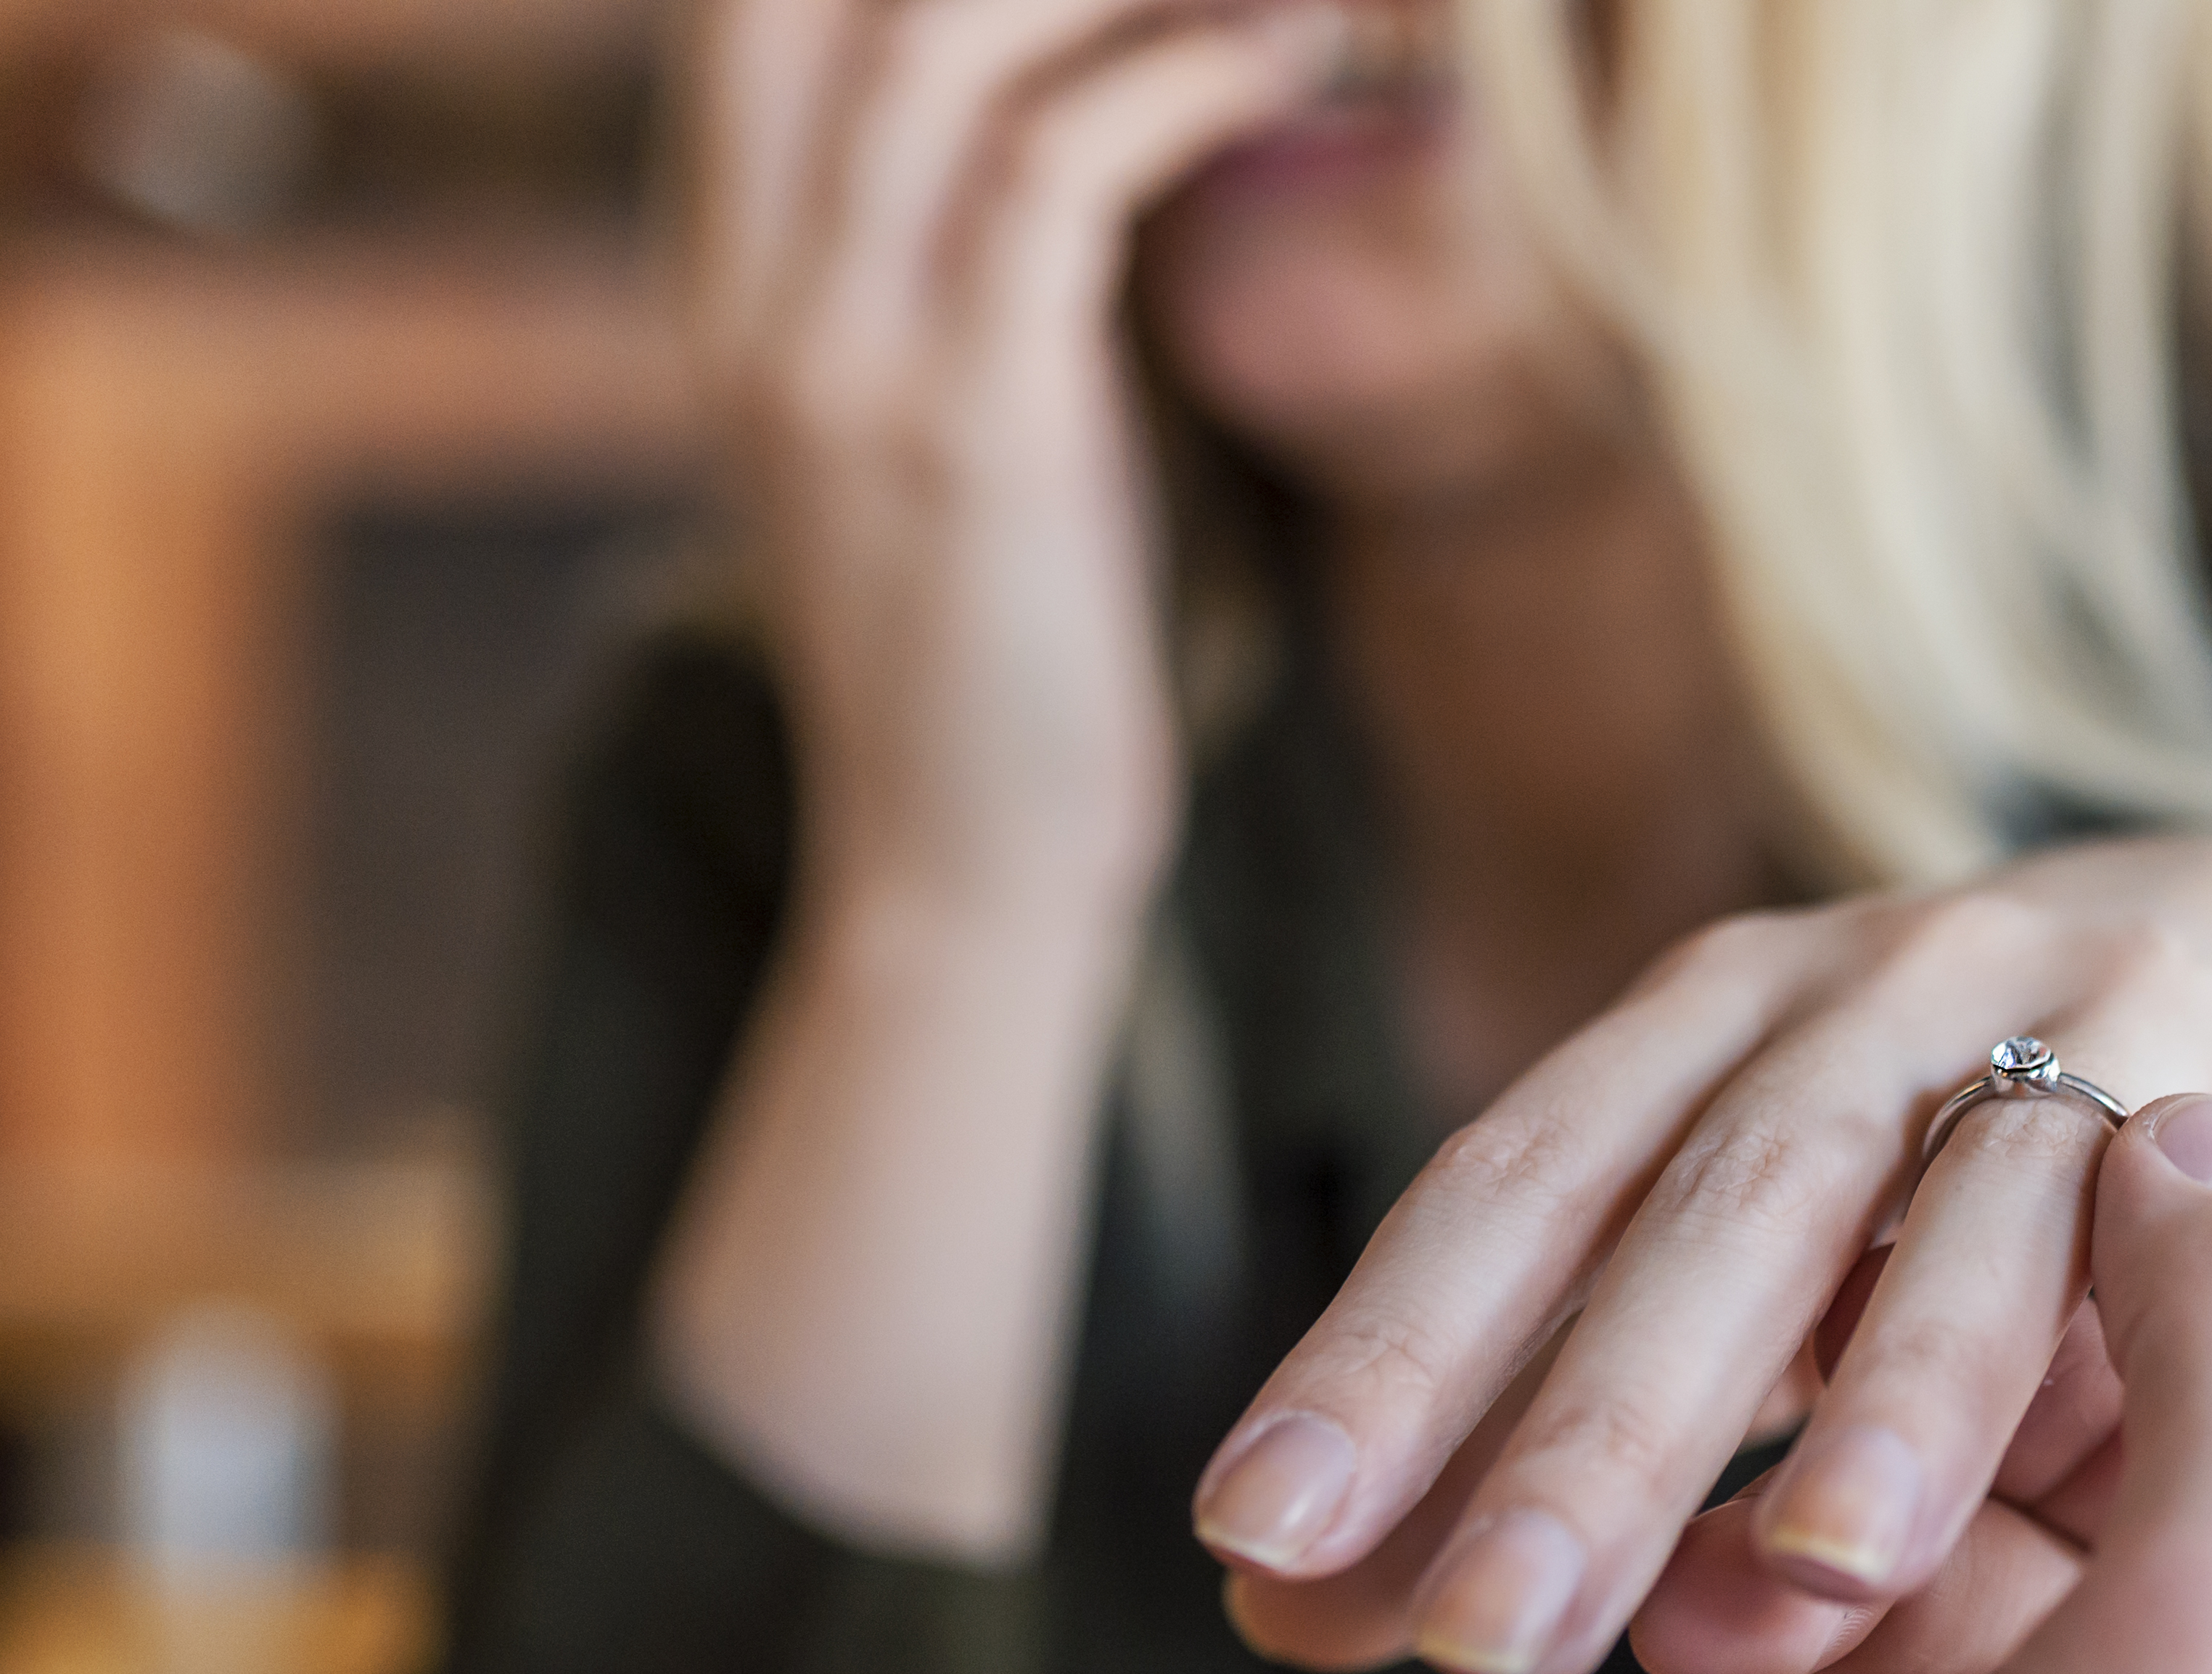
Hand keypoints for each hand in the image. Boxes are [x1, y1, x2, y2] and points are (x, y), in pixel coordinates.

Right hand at [694, 0, 1347, 939]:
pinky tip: (1297, 57)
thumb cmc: (1007, 643)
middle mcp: (753, 292)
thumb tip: (1097, 107)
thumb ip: (971, 260)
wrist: (965, 870)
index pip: (753, 7)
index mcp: (734, 280)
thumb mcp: (953, 417)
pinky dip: (1187, 81)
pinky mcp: (967, 432)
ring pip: (935, 42)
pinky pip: (1055, 175)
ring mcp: (844, 357)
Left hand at [1201, 834, 2211, 1673]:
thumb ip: (1518, 1418)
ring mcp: (2146, 1027)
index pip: (1529, 1179)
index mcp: (1733, 1017)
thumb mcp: (1720, 1248)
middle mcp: (1919, 987)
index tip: (1253, 1555)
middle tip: (1477, 1651)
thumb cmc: (1913, 1156)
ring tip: (1821, 1579)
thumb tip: (1263, 1609)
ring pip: (2029, 1213)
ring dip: (1931, 1390)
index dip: (1390, 1360)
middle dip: (1611, 1426)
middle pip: (1750, 1204)